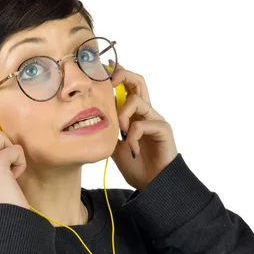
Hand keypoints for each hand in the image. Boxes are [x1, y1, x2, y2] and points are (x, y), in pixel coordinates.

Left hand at [110, 64, 177, 189]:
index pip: (127, 87)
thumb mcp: (114, 147)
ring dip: (123, 114)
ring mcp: (156, 120)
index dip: (117, 75)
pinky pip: (144, 123)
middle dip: (122, 76)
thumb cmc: (136, 166)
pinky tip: (133, 148)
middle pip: (138, 82)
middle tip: (109, 82)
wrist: (153, 185)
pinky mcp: (163, 129)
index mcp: (134, 114)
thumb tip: (90, 121)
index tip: (103, 69)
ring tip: (121, 131)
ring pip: (138, 101)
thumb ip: (108, 131)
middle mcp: (146, 113)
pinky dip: (134, 134)